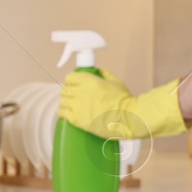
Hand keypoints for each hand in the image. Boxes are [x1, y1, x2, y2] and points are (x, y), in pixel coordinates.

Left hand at [59, 69, 185, 140]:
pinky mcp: (77, 120)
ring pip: (62, 101)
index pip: (70, 77)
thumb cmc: (125, 100)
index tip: (75, 83)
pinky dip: (64, 112)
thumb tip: (95, 71)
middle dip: (69, 91)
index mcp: (90, 82)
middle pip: (64, 90)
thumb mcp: (116, 81)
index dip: (72, 80)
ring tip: (73, 105)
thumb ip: (104, 74)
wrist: (128, 118)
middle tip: (75, 95)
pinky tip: (69, 112)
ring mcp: (78, 107)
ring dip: (66, 102)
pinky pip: (62, 113)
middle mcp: (81, 93)